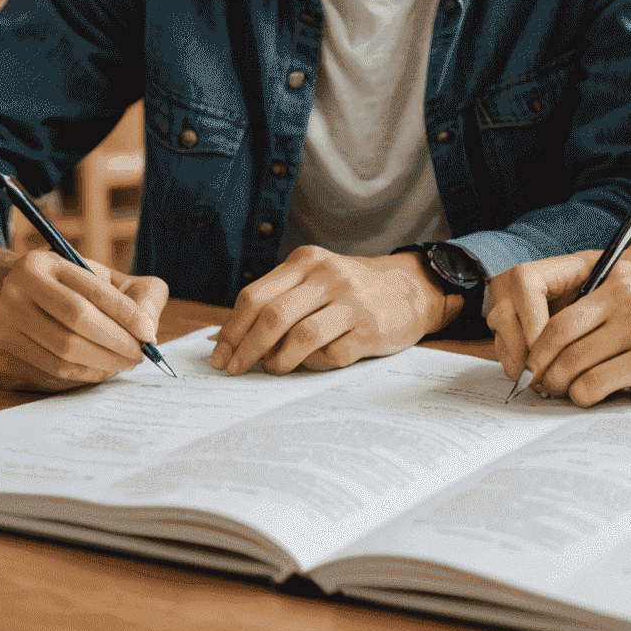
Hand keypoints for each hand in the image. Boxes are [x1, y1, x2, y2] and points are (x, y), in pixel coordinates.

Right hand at [0, 249, 168, 391]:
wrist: (16, 298)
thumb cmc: (72, 288)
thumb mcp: (104, 277)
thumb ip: (137, 294)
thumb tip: (148, 330)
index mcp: (41, 264)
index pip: (91, 293)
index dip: (125, 315)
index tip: (149, 333)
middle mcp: (13, 293)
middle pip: (75, 326)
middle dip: (116, 344)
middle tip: (139, 354)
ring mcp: (1, 327)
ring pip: (62, 355)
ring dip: (103, 364)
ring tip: (124, 362)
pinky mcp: (0, 358)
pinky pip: (51, 373)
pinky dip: (83, 375)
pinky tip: (100, 369)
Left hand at [209, 246, 450, 375]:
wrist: (411, 288)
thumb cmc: (350, 290)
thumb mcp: (315, 280)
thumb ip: (276, 300)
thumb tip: (225, 339)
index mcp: (307, 261)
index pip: (255, 296)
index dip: (232, 329)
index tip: (220, 354)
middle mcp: (329, 276)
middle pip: (273, 316)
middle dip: (247, 349)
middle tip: (235, 369)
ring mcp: (352, 302)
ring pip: (301, 337)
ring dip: (279, 361)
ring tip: (273, 369)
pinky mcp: (371, 329)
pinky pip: (332, 355)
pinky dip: (315, 365)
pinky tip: (312, 364)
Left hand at [487, 252, 630, 406]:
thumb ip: (611, 313)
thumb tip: (559, 350)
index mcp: (620, 275)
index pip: (555, 303)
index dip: (535, 337)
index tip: (532, 360)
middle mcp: (626, 293)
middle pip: (555, 335)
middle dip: (540, 367)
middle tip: (540, 387)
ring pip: (572, 362)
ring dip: (560, 387)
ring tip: (564, 397)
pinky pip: (597, 383)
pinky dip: (585, 397)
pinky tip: (591, 401)